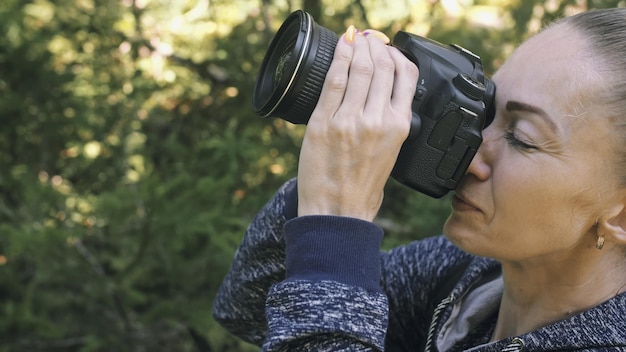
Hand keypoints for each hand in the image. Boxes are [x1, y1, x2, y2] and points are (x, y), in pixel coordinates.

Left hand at [297, 26, 418, 220]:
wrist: (338, 211)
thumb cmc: (363, 186)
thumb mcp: (390, 152)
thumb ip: (389, 122)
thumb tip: (383, 92)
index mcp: (399, 126)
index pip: (407, 76)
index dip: (398, 55)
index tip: (389, 49)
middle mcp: (378, 120)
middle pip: (382, 66)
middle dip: (376, 45)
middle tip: (369, 38)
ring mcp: (350, 120)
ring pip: (359, 68)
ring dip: (357, 47)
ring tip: (355, 38)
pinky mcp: (323, 122)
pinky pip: (334, 81)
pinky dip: (338, 59)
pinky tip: (340, 47)